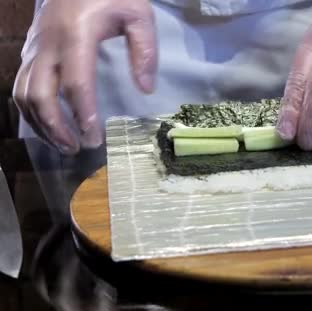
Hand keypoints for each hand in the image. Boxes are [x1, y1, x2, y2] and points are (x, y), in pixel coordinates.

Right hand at [13, 0, 157, 153]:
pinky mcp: (30, 51)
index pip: (76, 83)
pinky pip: (20, 85)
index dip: (83, 114)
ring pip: (23, 93)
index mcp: (76, 34)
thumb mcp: (138, 14)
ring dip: (40, 124)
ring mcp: (35, 48)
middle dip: (56, 127)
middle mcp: (48, 44)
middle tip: (77, 149)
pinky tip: (47, 126)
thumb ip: (145, 51)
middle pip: (40, 94)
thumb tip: (145, 89)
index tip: (94, 138)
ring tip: (63, 145)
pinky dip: (29, 110)